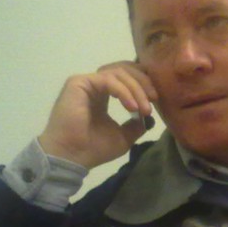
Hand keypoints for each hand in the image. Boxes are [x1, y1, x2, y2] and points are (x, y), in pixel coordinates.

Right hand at [37, 61, 157, 168]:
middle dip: (143, 81)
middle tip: (154, 98)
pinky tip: (132, 107)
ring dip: (136, 88)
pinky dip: (124, 92)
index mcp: (102, 95)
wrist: (72, 157)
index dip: (143, 83)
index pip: (126, 77)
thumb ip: (135, 125)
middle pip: (124, 69)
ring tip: (144, 108)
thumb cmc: (92, 149)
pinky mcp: (79, 82)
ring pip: (118, 72)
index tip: (155, 99)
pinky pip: (108, 79)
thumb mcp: (123, 137)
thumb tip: (148, 118)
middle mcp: (94, 85)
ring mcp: (86, 82)